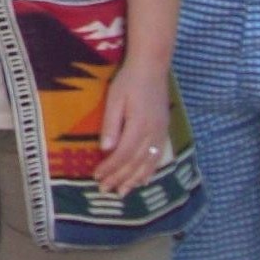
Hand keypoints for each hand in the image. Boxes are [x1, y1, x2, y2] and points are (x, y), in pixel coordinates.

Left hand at [92, 57, 170, 195]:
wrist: (152, 68)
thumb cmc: (128, 81)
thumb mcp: (114, 99)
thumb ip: (111, 125)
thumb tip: (105, 150)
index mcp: (139, 126)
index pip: (122, 154)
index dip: (110, 168)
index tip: (97, 178)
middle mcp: (152, 134)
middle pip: (135, 163)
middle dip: (119, 178)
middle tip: (105, 191)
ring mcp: (160, 134)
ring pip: (148, 163)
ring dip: (134, 180)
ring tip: (123, 192)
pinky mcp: (163, 131)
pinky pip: (157, 157)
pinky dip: (149, 171)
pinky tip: (143, 180)